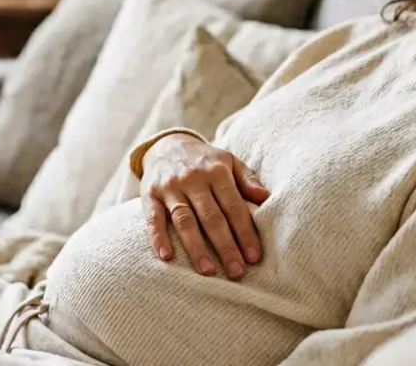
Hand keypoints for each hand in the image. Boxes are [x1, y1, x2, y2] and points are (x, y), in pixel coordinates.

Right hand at [140, 133, 269, 279]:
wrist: (166, 144)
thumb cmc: (204, 160)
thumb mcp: (229, 161)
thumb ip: (247, 179)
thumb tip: (266, 198)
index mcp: (216, 172)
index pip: (233, 206)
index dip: (245, 232)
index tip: (254, 256)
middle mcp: (193, 179)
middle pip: (211, 217)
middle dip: (225, 246)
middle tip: (236, 272)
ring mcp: (170, 188)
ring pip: (184, 220)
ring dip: (196, 247)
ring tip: (207, 271)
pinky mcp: (150, 195)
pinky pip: (153, 218)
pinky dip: (158, 238)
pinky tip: (166, 257)